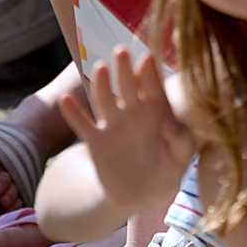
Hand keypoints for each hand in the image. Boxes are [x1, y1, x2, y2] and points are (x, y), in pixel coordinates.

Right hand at [56, 48, 197, 219]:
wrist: (142, 195)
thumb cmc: (168, 168)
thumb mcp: (182, 156)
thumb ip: (182, 139)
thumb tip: (171, 124)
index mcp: (157, 111)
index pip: (153, 87)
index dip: (150, 73)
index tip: (148, 58)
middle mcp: (133, 112)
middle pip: (127, 86)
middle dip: (125, 69)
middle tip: (122, 51)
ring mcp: (113, 124)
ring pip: (105, 99)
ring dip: (101, 84)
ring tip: (101, 68)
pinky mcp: (97, 141)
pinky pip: (83, 125)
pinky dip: (73, 114)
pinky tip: (64, 100)